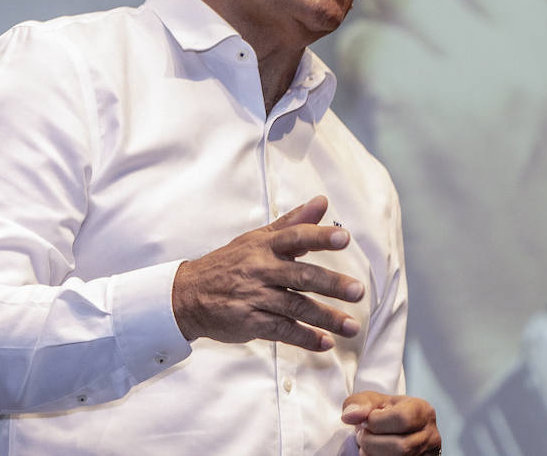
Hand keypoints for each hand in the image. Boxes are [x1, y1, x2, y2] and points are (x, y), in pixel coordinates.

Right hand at [171, 196, 364, 351]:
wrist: (188, 295)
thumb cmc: (229, 263)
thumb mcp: (257, 238)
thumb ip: (293, 222)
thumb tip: (322, 202)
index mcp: (264, 246)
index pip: (295, 237)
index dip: (320, 236)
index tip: (344, 237)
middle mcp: (260, 269)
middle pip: (301, 276)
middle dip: (331, 284)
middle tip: (358, 290)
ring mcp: (255, 297)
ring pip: (296, 307)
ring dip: (326, 318)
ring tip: (352, 326)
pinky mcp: (250, 322)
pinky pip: (282, 331)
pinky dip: (305, 338)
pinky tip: (325, 343)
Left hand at [341, 391, 440, 454]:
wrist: (398, 429)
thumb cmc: (387, 413)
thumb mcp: (374, 401)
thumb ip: (359, 403)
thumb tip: (350, 416)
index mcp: (422, 411)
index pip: (402, 418)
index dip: (377, 422)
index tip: (368, 420)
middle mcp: (430, 435)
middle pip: (401, 446)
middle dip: (372, 442)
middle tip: (362, 435)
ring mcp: (427, 454)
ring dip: (372, 454)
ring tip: (366, 444)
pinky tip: (373, 454)